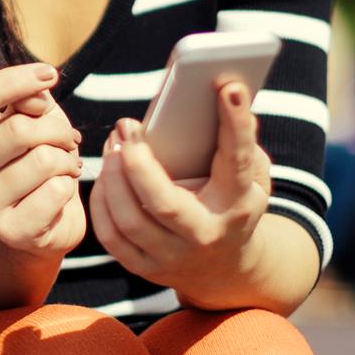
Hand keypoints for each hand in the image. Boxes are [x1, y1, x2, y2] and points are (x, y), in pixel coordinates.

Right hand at [0, 64, 87, 259]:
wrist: (45, 219)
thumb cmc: (37, 157)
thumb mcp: (33, 118)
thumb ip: (29, 97)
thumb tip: (35, 96)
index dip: (16, 80)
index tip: (50, 74)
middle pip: (19, 129)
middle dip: (58, 129)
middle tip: (68, 139)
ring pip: (43, 160)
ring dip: (68, 160)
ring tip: (65, 167)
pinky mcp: (10, 230)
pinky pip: (55, 192)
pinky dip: (70, 186)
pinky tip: (61, 192)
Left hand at [88, 77, 274, 309]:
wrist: (226, 268)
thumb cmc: (234, 201)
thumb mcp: (251, 175)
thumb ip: (241, 141)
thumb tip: (222, 94)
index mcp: (238, 203)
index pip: (236, 160)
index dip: (234, 123)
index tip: (227, 85)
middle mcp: (206, 234)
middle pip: (164, 203)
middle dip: (138, 163)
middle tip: (126, 125)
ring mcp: (173, 256)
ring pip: (130, 220)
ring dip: (113, 178)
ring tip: (113, 143)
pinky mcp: (146, 268)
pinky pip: (111, 236)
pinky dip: (102, 201)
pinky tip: (105, 174)